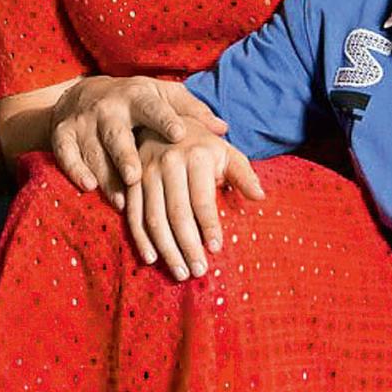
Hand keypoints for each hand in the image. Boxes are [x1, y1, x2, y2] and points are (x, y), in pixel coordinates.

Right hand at [51, 75, 228, 206]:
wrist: (84, 93)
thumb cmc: (138, 101)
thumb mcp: (164, 95)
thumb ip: (193, 111)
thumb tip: (223, 129)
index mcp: (138, 97)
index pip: (154, 108)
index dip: (165, 119)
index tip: (180, 132)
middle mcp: (109, 108)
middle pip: (117, 133)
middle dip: (125, 155)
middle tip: (136, 176)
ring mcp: (83, 121)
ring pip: (93, 151)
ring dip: (106, 176)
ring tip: (122, 202)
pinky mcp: (63, 135)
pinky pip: (66, 155)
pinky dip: (76, 170)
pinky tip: (89, 188)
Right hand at [123, 121, 263, 280]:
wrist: (163, 119)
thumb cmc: (202, 143)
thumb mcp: (226, 151)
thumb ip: (243, 174)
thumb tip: (260, 196)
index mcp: (195, 156)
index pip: (202, 199)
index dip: (209, 226)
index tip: (216, 249)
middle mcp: (168, 163)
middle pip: (177, 214)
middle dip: (188, 246)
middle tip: (198, 271)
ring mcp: (145, 172)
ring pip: (154, 218)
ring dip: (167, 249)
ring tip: (181, 272)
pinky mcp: (130, 180)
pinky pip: (133, 214)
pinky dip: (141, 238)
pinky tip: (151, 258)